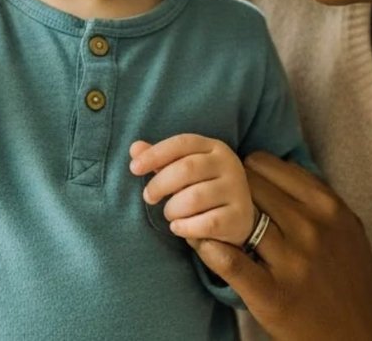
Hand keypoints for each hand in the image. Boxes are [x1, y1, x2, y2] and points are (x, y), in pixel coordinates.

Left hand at [129, 134, 255, 247]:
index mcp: (214, 148)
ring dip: (172, 209)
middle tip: (148, 197)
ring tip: (170, 214)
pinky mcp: (238, 216)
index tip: (134, 168)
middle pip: (187, 169)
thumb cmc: (203, 188)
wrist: (237, 218)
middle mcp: (228, 165)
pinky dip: (185, 228)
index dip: (155, 154)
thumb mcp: (184, 170)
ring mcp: (236, 190)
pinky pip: (205, 223)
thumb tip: (135, 148)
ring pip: (194, 198)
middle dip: (159, 185)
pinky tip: (178, 227)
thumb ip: (161, 160)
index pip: (182, 143)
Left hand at [192, 152, 371, 340]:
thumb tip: (275, 167)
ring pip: (235, 217)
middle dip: (227, 190)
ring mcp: (292, 262)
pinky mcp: (272, 294)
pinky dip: (208, 248)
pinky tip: (199, 242)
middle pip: (246, 187)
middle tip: (216, 200)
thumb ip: (316, 197)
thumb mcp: (347, 228)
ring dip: (212, 215)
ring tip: (199, 218)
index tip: (238, 183)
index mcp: (328, 206)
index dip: (245, 171)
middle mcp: (311, 228)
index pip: (266, 165)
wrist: (359, 334)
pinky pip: (229, 261)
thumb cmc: (351, 279)